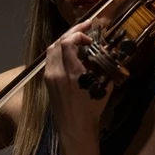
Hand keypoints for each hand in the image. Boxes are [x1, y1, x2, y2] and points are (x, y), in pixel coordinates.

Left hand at [43, 20, 111, 149]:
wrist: (74, 129)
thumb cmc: (91, 110)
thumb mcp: (103, 87)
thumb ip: (104, 67)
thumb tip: (108, 51)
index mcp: (71, 73)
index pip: (67, 42)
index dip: (78, 33)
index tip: (91, 37)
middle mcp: (56, 72)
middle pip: (57, 42)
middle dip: (71, 31)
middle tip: (86, 26)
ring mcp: (49, 76)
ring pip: (51, 49)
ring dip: (64, 40)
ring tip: (77, 37)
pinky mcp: (47, 81)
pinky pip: (50, 59)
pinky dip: (60, 50)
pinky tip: (70, 52)